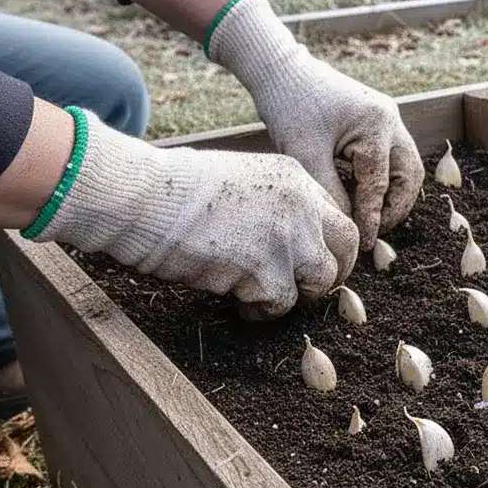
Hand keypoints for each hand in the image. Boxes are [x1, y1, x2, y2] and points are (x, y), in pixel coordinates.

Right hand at [33, 110, 357, 319]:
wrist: (141, 197)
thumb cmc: (173, 189)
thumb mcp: (239, 178)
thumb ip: (274, 204)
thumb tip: (289, 240)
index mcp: (295, 176)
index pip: (336, 214)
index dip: (329, 243)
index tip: (315, 259)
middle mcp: (302, 204)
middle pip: (346, 246)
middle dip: (332, 271)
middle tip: (308, 289)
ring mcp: (288, 238)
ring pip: (320, 280)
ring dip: (294, 294)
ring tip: (261, 296)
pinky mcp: (267, 272)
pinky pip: (281, 304)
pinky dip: (261, 311)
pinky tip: (237, 303)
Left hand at [207, 0, 424, 249]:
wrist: (280, 69)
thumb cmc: (289, 106)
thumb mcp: (306, 155)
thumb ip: (331, 192)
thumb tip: (349, 227)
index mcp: (376, 126)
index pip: (379, 185)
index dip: (371, 218)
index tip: (362, 245)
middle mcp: (390, 120)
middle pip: (410, 176)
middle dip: (395, 207)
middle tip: (374, 232)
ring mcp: (387, 117)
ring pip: (405, 167)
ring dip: (391, 194)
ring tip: (369, 217)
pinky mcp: (377, 119)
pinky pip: (390, 156)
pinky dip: (382, 179)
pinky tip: (360, 195)